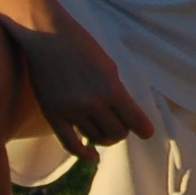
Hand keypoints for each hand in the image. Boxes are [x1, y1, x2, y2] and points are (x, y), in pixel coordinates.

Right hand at [17, 12, 154, 163]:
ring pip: (96, 138)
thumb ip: (116, 90)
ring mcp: (72, 112)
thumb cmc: (83, 46)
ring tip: (108, 133)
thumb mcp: (109, 66)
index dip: (144, 129)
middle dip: (123, 131)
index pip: (135, 120)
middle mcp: (93, 104)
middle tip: (123, 125)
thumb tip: (126, 113)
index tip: (147, 133)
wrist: (48, 38)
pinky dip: (84, 154)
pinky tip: (92, 157)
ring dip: (106, 138)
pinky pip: (71, 144)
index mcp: (112, 89)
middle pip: (117, 132)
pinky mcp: (53, 116)